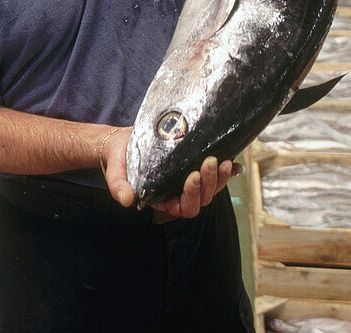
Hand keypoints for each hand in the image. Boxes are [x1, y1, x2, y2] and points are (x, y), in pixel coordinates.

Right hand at [103, 130, 240, 218]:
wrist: (123, 142)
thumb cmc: (120, 158)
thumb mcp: (116, 170)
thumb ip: (118, 185)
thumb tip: (125, 200)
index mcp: (161, 199)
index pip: (182, 207)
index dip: (191, 195)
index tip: (191, 176)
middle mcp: (177, 193)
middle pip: (201, 199)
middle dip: (208, 183)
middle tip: (209, 162)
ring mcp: (187, 181)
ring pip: (211, 188)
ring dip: (220, 177)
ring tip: (222, 160)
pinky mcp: (194, 167)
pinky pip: (214, 174)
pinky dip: (227, 171)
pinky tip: (235, 163)